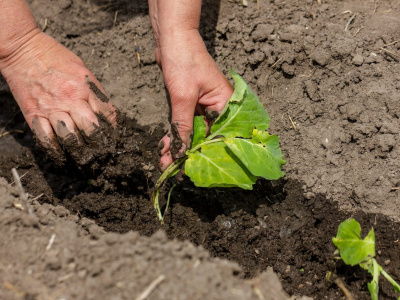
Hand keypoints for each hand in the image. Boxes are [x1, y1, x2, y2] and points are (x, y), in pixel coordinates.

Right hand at [0, 31, 116, 163]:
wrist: (23, 49)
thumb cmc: (55, 57)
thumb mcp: (82, 69)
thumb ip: (94, 91)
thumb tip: (106, 113)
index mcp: (85, 87)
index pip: (107, 113)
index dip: (113, 129)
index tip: (113, 137)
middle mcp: (70, 99)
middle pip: (91, 130)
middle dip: (99, 145)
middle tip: (102, 154)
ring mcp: (51, 108)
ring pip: (71, 139)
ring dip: (79, 151)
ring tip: (86, 160)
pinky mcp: (34, 114)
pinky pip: (46, 139)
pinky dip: (55, 151)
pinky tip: (62, 157)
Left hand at [155, 30, 232, 170]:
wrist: (171, 38)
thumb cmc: (184, 61)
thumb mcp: (183, 97)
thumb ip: (183, 126)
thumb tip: (182, 153)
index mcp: (226, 104)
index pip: (222, 136)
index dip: (209, 154)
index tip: (195, 169)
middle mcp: (218, 107)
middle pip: (207, 137)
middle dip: (190, 153)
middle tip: (175, 170)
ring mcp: (204, 106)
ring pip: (193, 132)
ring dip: (179, 146)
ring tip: (165, 162)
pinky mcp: (190, 104)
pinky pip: (184, 124)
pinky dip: (174, 134)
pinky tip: (164, 146)